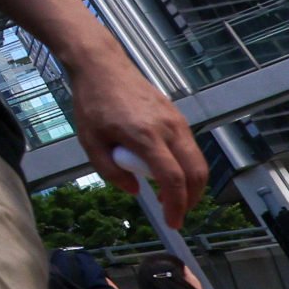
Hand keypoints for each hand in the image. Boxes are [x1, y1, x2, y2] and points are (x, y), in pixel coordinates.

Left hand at [80, 66, 204, 219]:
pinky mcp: (176, 115)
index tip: (172, 222)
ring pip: (197, 160)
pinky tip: (169, 174)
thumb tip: (136, 191)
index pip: (173, 178)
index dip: (176, 205)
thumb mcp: (90, 142)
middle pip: (195, 172)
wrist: (102, 66)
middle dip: (191, 200)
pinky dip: (187, 166)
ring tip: (172, 198)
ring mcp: (176, 119)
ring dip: (191, 184)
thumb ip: (111, 172)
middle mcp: (168, 128)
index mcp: (145, 136)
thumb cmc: (93, 103)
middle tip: (177, 215)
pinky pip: (190, 147)